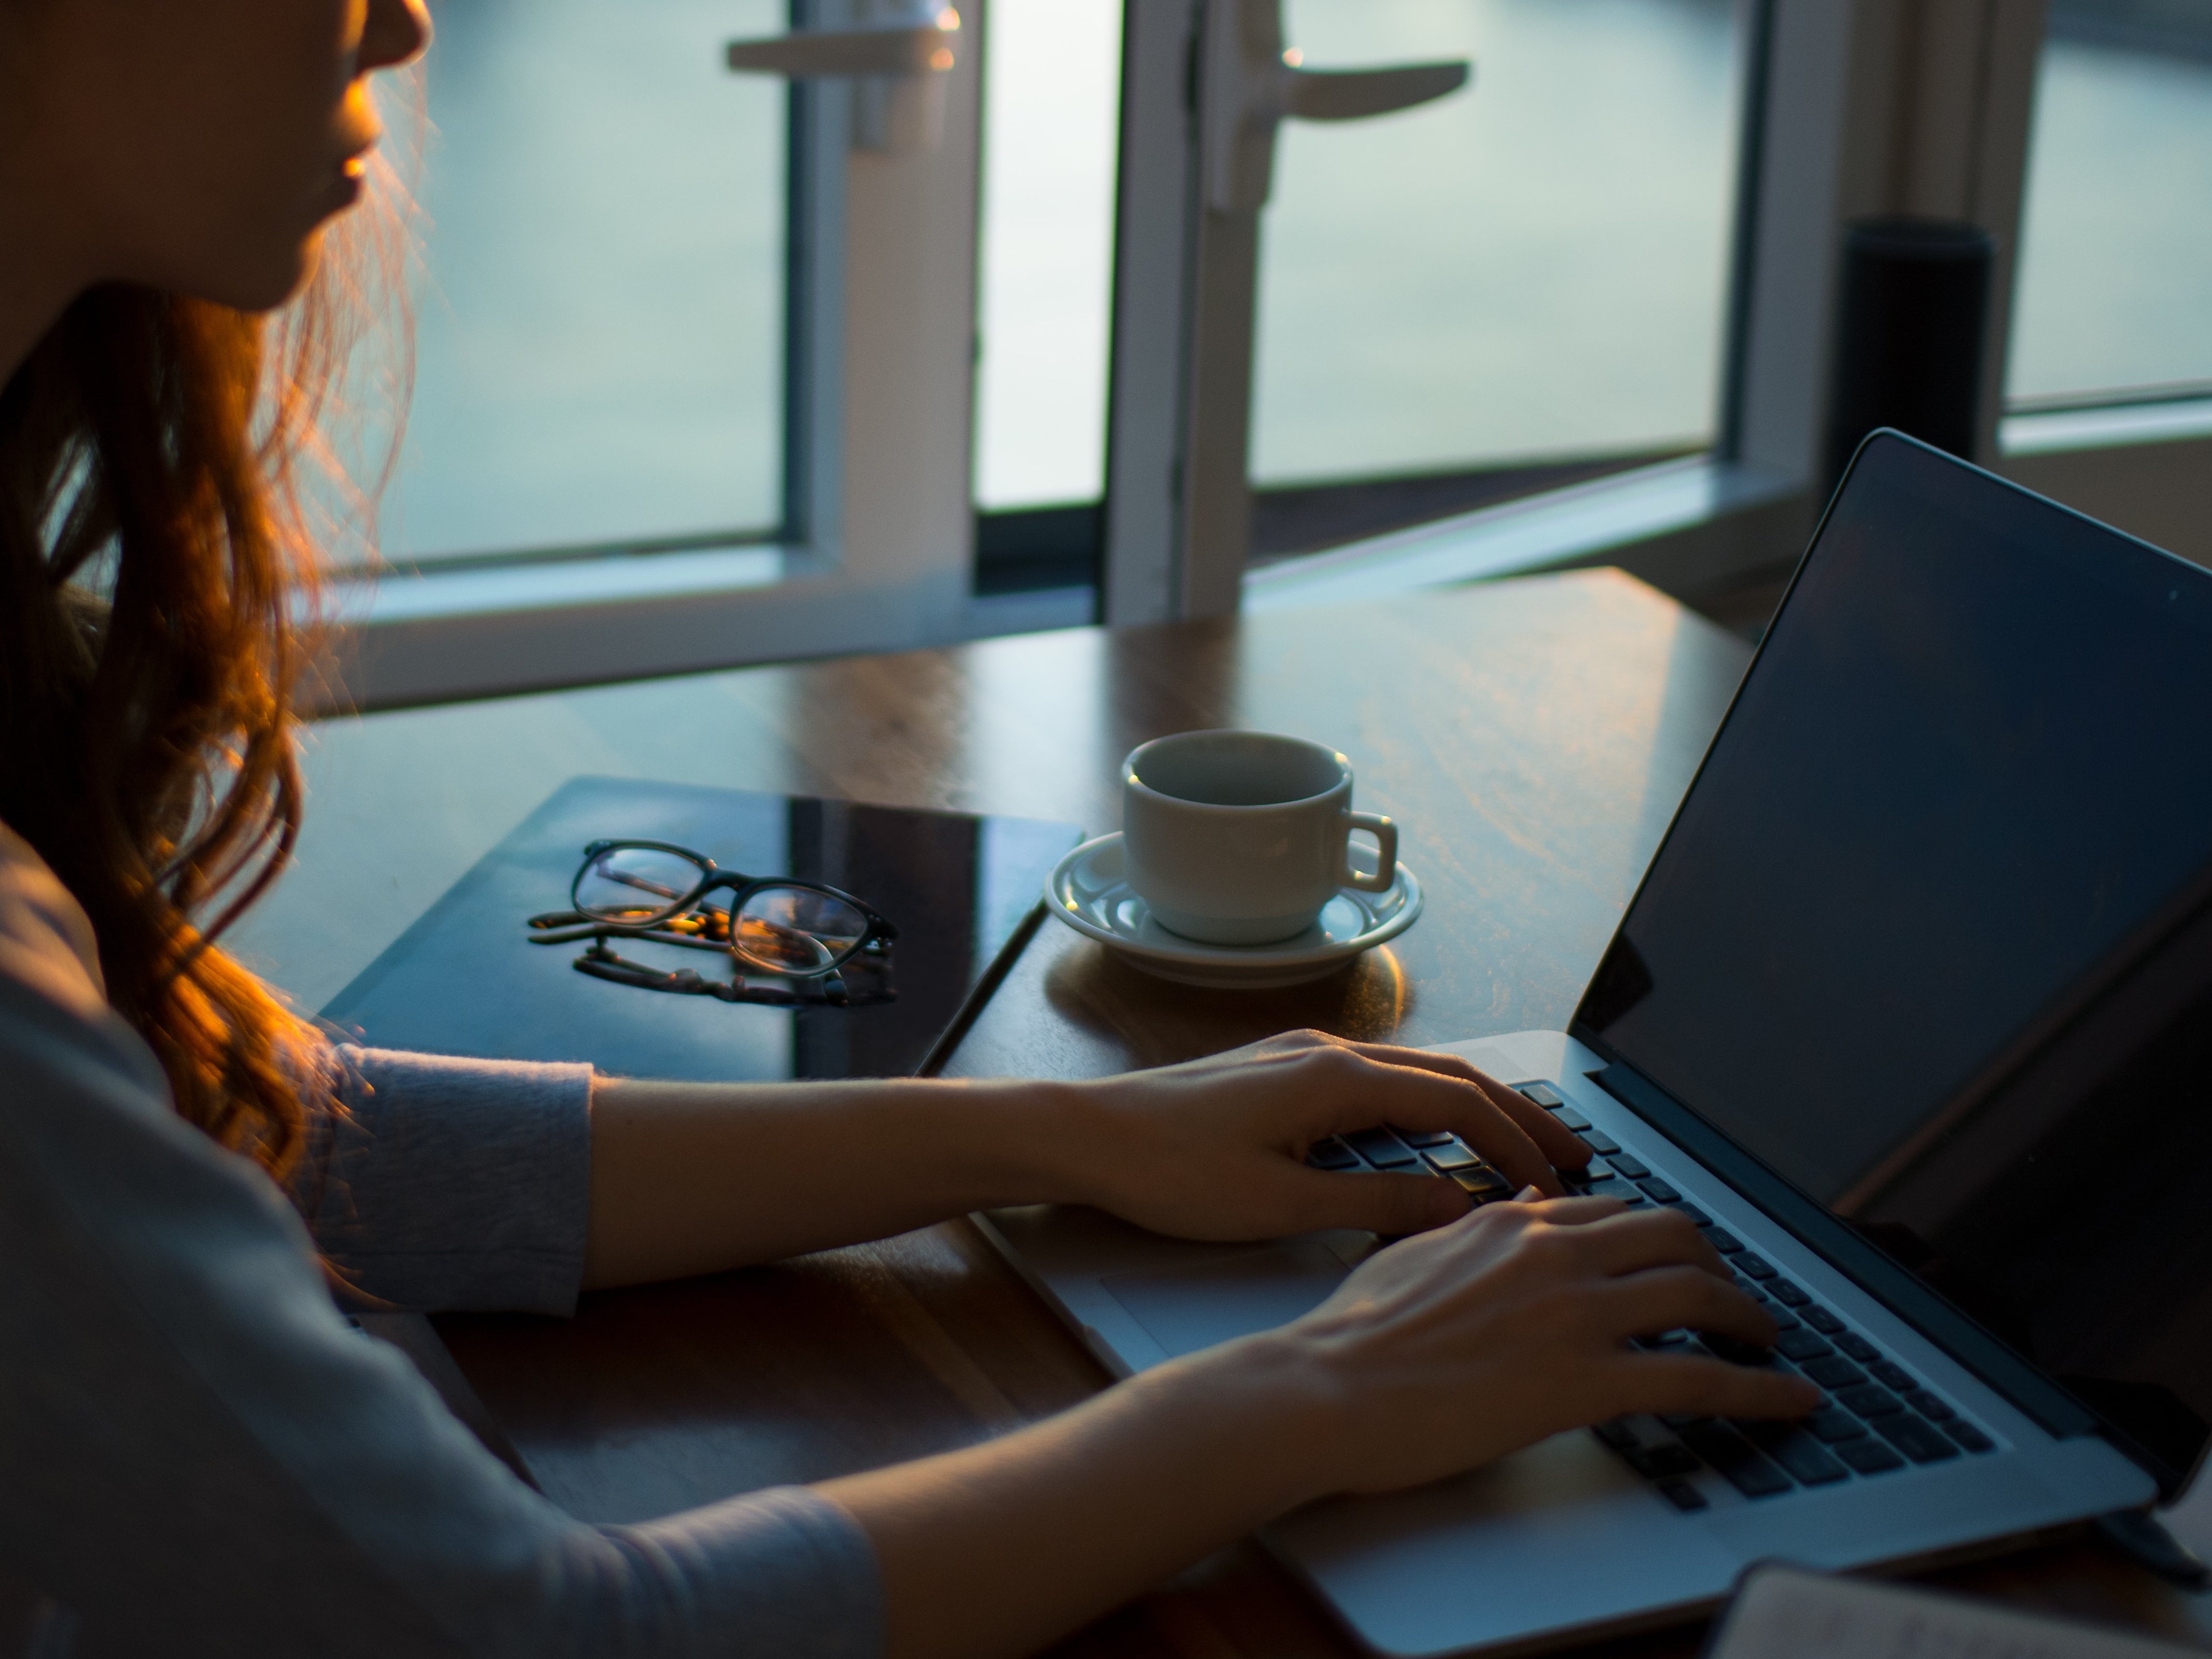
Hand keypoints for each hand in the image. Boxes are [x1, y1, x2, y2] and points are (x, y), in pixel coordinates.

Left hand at [1063, 1030, 1591, 1242]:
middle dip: (1519, 1114)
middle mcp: (1328, 1052)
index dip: (1516, 1145)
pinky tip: (1436, 1137)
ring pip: (1416, 1074)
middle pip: (1451, 1076)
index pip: (1457, 1103)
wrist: (1087, 1135)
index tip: (1558, 1187)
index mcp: (1336, 1078)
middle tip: (1576, 1154)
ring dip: (1475, 1107)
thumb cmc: (1169, 1171)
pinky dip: (1427, 1106)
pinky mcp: (1282, 1071)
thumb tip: (1457, 1209)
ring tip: (1522, 1147)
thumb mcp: (1279, 1205)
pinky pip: (1379, 1080)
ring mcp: (1303, 1056)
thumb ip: (1374, 1206)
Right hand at [1235, 1194, 1821, 1499]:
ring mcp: (1574, 1314)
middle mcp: (1554, 1253)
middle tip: (1733, 1297)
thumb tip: (1519, 1207)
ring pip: (1701, 1293)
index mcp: (1512, 1224)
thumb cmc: (1353, 1335)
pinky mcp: (1585, 1381)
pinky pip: (1700, 1379)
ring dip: (1751, 1319)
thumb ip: (1475, 1231)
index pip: (1614, 1212)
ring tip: (1768, 1343)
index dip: (1660, 1236)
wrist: (1327, 1389)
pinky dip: (1761, 1390)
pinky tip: (1791, 1401)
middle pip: (1675, 1236)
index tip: (1678, 1258)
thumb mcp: (1414, 1254)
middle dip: (1719, 1264)